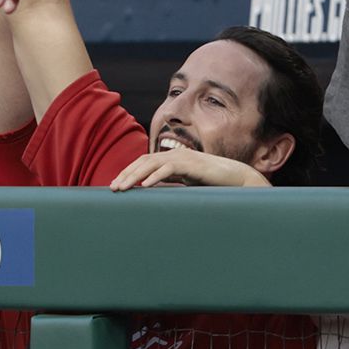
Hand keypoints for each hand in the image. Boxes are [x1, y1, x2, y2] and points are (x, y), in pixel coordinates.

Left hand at [109, 147, 274, 189]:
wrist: (236, 179)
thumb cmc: (212, 183)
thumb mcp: (186, 183)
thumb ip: (171, 183)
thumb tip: (153, 193)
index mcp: (172, 159)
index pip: (143, 162)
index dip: (128, 172)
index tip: (115, 185)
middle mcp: (175, 155)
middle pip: (143, 161)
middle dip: (126, 174)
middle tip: (113, 188)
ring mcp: (183, 158)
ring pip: (152, 163)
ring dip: (135, 176)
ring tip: (123, 188)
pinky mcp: (192, 164)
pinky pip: (169, 168)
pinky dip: (155, 176)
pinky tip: (145, 185)